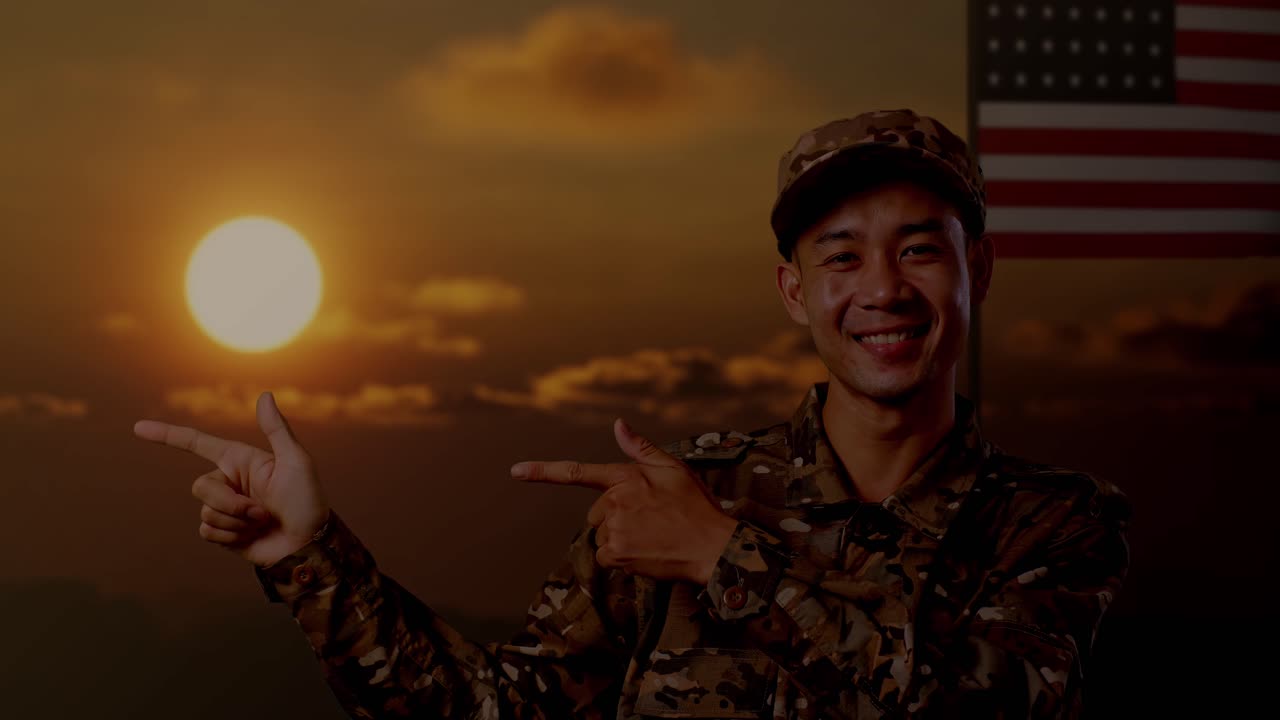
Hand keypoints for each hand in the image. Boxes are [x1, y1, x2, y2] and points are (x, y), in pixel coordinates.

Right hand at [134, 391, 331, 567]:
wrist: (309, 545)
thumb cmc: (308, 501)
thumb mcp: (296, 461)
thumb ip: (276, 429)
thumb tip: (264, 395)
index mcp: (241, 461)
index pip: (197, 443)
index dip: (167, 435)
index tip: (138, 428)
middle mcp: (230, 482)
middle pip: (200, 486)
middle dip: (230, 503)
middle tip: (263, 512)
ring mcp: (225, 508)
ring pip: (205, 511)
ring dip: (236, 521)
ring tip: (263, 523)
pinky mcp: (223, 533)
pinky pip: (207, 531)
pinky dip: (230, 536)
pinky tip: (252, 537)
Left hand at [512, 418, 737, 584]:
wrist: (713, 545)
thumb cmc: (696, 506)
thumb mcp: (673, 469)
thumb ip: (640, 449)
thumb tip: (617, 423)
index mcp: (625, 477)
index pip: (577, 472)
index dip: (543, 471)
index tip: (515, 470)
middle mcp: (615, 501)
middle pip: (598, 513)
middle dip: (617, 517)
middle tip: (652, 521)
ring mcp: (614, 528)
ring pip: (603, 535)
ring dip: (622, 539)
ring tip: (654, 537)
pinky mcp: (617, 552)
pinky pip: (607, 556)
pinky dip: (623, 557)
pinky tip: (648, 552)